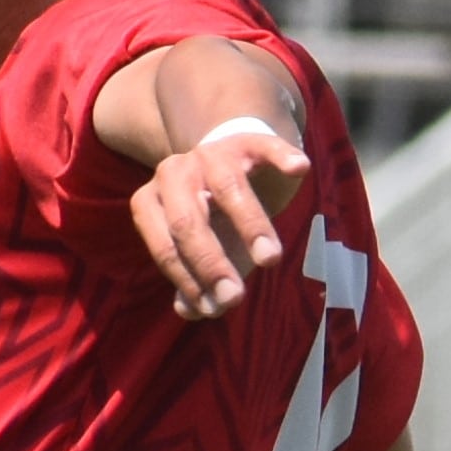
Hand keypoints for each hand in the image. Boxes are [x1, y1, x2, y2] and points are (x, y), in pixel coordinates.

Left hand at [130, 122, 308, 322]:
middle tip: (236, 297)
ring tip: (270, 260)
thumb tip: (189, 310)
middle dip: (212, 263)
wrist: (233, 167)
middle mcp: (172, 173)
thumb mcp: (201, 250)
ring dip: (251, 226)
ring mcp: (209, 153)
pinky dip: (282, 157)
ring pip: (227, 187)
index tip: (216, 306)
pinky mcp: (246, 140)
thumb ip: (193, 280)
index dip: (188, 279)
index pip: (165, 246)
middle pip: (187, 221)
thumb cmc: (213, 218)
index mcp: (151, 202)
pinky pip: (265, 146)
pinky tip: (300, 169)